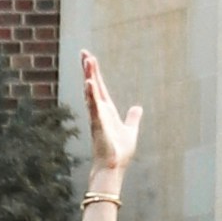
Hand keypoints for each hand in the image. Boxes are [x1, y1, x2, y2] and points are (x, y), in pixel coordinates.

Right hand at [80, 53, 141, 181]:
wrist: (113, 168)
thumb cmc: (119, 152)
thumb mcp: (130, 131)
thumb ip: (132, 118)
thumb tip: (137, 107)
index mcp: (106, 111)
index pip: (100, 87)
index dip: (94, 72)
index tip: (89, 57)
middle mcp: (99, 111)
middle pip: (93, 85)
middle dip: (89, 69)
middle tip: (84, 52)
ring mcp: (97, 117)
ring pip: (91, 93)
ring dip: (89, 77)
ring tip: (87, 61)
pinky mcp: (98, 125)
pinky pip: (94, 107)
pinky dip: (91, 95)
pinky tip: (89, 83)